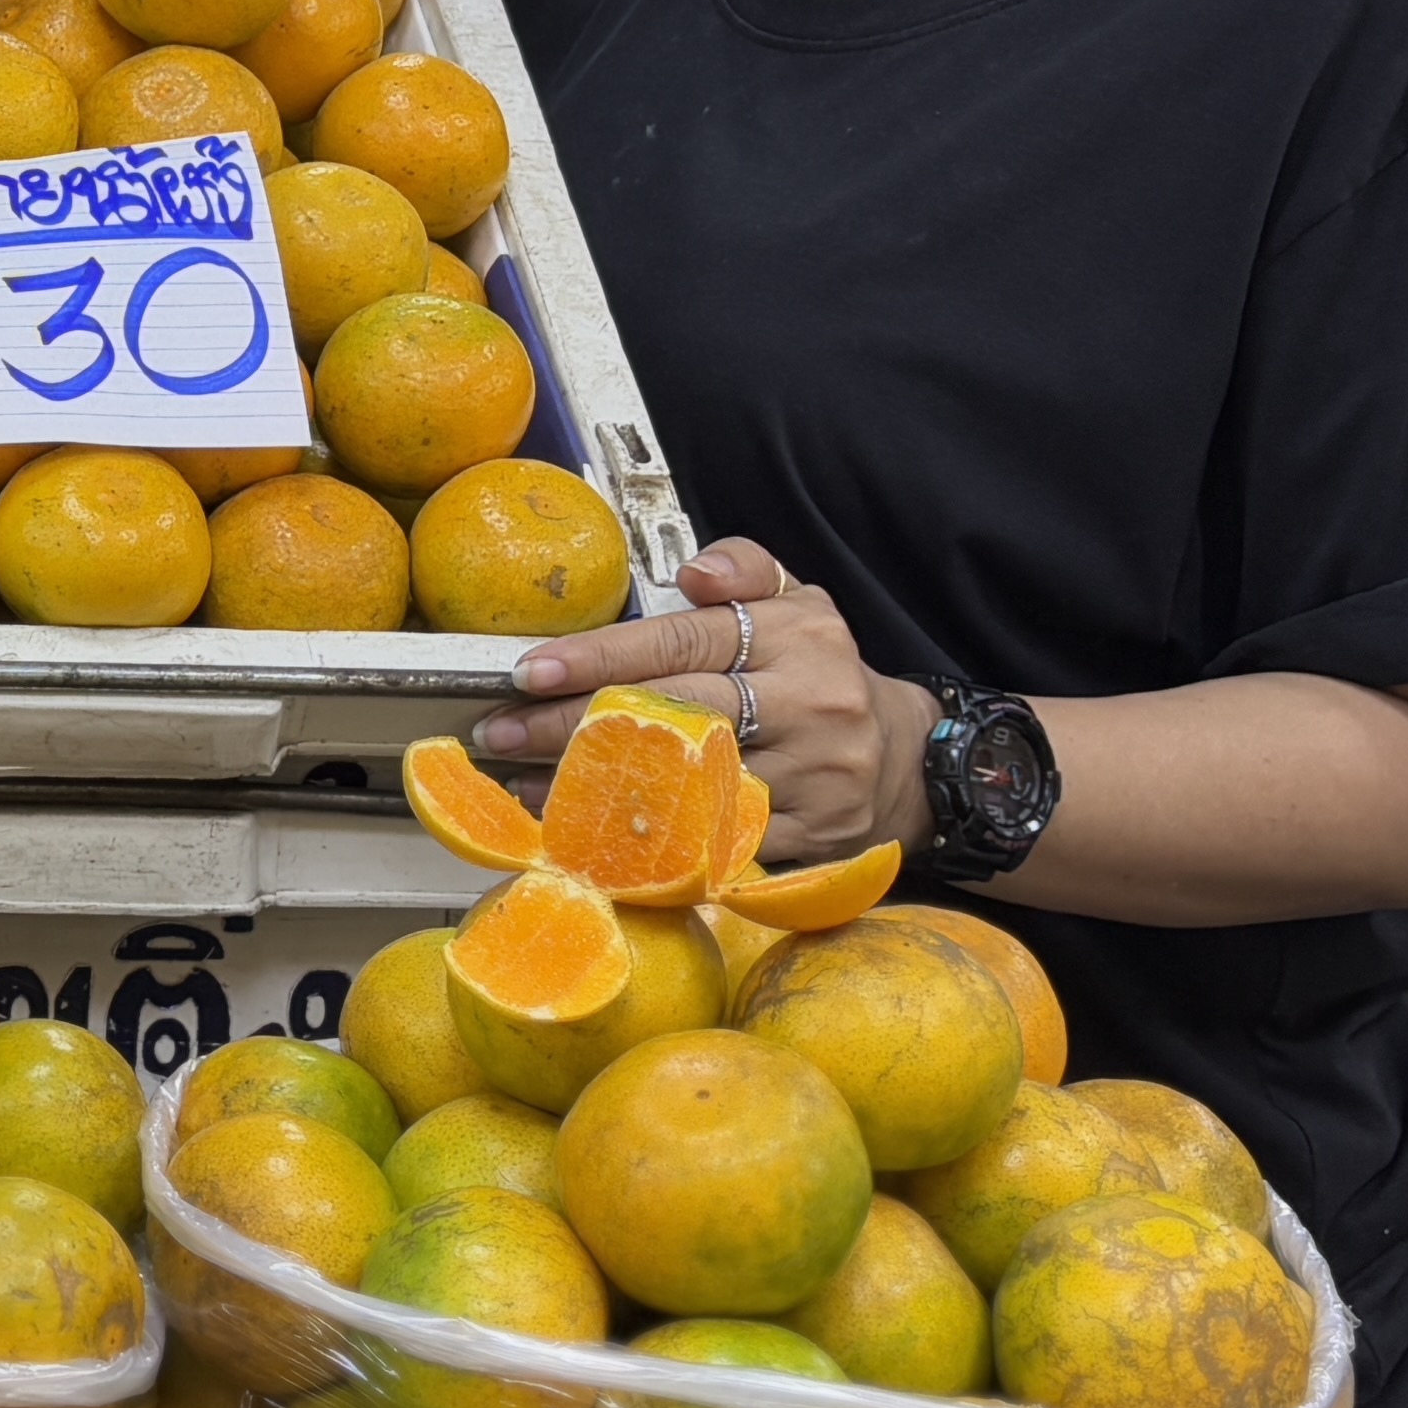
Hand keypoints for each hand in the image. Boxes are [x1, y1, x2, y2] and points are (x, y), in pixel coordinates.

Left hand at [462, 537, 925, 857]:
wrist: (905, 762)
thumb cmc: (822, 674)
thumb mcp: (800, 602)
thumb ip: (746, 567)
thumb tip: (695, 571)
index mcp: (798, 637)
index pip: (684, 642)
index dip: (602, 656)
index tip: (529, 670)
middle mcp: (808, 704)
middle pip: (675, 713)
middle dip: (575, 723)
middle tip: (501, 730)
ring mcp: (811, 777)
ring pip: (687, 784)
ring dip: (595, 786)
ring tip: (522, 781)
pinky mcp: (807, 839)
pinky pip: (714, 840)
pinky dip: (645, 839)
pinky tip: (590, 832)